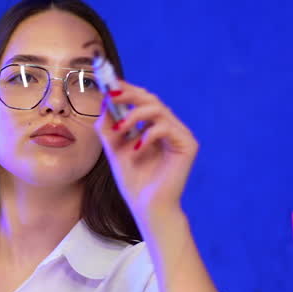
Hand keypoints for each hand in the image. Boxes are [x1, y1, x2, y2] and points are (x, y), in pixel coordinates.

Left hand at [93, 81, 198, 223]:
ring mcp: (179, 135)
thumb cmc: (134, 181)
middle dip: (129, 94)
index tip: (108, 84)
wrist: (147, 207)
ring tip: (120, 129)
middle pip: (151, 98)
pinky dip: (147, 135)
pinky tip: (136, 149)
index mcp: (153, 127)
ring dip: (134, 115)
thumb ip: (109, 127)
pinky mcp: (188, 145)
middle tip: (111, 94)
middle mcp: (169, 127)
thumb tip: (104, 102)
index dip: (127, 89)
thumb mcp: (114, 149)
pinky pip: (166, 128)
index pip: (142, 100)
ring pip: (158, 109)